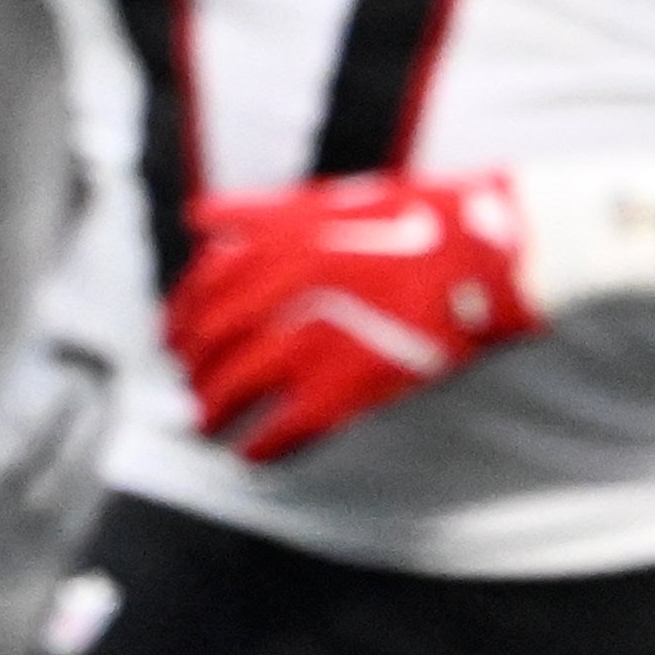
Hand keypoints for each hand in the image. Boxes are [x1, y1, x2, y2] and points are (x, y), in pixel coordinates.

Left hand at [167, 168, 537, 463]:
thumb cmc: (413, 221)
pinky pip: (279, 432)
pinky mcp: (339, 390)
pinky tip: (252, 455)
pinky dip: (258, 448)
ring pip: (230, 392)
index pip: (200, 292)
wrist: (481, 255)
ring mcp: (305, 345)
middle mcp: (277, 295)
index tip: (173, 339)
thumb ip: (257, 212)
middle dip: (191, 370)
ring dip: (211, 413)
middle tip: (190, 386)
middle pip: (207, 345)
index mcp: (272, 246)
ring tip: (208, 425)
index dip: (178, 321)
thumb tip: (197, 217)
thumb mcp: (327, 198)